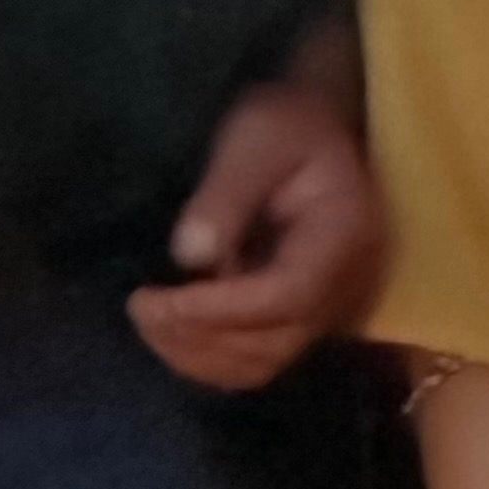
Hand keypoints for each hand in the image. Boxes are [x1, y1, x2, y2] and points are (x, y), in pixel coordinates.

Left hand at [129, 82, 390, 392]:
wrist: (316, 132)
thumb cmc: (286, 126)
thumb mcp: (256, 137)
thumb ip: (226, 194)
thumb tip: (190, 255)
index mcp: (345, 235)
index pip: (287, 296)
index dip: (220, 309)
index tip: (159, 299)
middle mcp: (347, 285)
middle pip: (275, 342)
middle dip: (201, 335)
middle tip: (140, 307)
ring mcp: (329, 308)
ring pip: (264, 362)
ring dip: (200, 354)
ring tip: (149, 319)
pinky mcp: (303, 318)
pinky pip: (259, 358)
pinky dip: (212, 357)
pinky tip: (173, 328)